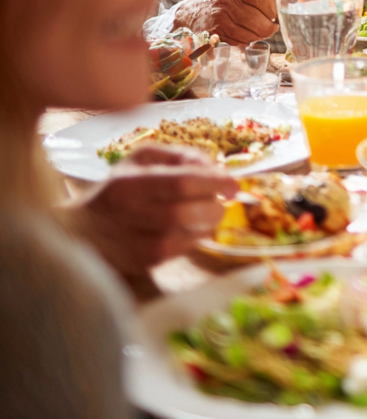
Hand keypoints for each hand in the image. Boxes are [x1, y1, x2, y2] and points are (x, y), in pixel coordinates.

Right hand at [63, 146, 238, 277]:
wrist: (79, 231)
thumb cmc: (118, 189)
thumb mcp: (142, 160)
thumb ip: (180, 155)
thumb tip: (214, 166)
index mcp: (128, 183)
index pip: (182, 182)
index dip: (215, 182)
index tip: (234, 184)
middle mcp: (127, 214)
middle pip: (186, 212)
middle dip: (214, 205)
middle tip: (220, 200)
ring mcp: (132, 242)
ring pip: (186, 235)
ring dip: (208, 223)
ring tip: (208, 213)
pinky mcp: (140, 263)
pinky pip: (180, 252)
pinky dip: (196, 239)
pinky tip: (193, 229)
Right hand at [174, 0, 277, 45]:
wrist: (188, 14)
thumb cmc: (219, 0)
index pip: (269, 2)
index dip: (275, 11)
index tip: (274, 14)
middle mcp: (226, 4)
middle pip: (264, 24)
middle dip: (270, 28)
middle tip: (267, 26)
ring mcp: (219, 22)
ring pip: (254, 37)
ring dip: (258, 37)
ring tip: (253, 30)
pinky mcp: (215, 38)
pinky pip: (241, 45)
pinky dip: (245, 43)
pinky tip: (241, 36)